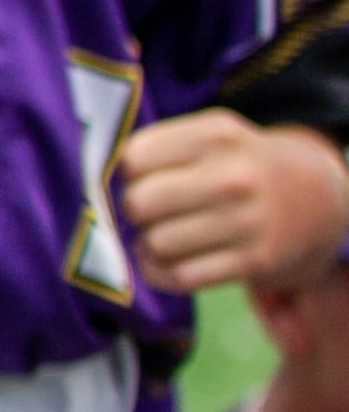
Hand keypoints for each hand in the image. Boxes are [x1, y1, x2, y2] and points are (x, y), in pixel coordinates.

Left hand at [123, 110, 348, 294]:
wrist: (317, 198)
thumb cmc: (240, 165)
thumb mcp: (210, 136)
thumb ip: (158, 149)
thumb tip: (95, 187)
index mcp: (217, 135)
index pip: (133, 158)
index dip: (129, 172)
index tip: (145, 176)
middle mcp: (234, 176)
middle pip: (139, 203)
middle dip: (135, 210)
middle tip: (151, 210)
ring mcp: (247, 221)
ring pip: (156, 243)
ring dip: (149, 244)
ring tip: (164, 234)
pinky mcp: (255, 262)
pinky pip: (180, 276)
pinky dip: (161, 272)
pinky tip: (169, 260)